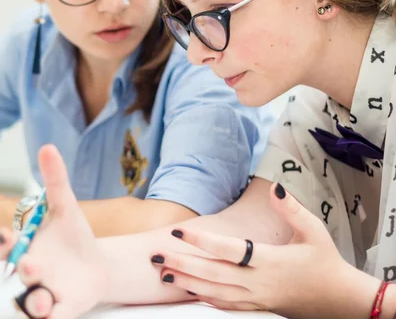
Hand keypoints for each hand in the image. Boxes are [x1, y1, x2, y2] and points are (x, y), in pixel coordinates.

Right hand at [0, 145, 107, 318]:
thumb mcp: (65, 207)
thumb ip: (55, 180)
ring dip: (32, 303)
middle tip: (30, 264)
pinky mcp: (59, 311)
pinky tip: (52, 314)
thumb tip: (48, 146)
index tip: (7, 235)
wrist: (97, 263)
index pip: (0, 250)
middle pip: (13, 276)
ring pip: (28, 303)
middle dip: (20, 271)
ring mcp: (41, 294)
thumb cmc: (73, 237)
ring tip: (43, 300)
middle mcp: (25, 273)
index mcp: (22, 249)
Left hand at [151, 183, 380, 318]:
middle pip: (212, 274)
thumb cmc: (325, 261)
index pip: (228, 249)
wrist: (340, 300)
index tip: (177, 230)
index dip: (201, 240)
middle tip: (155, 255)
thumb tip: (274, 187)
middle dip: (181, 264)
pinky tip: (187, 291)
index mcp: (270, 261)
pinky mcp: (257, 307)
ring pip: (214, 292)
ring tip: (162, 273)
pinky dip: (204, 299)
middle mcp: (259, 282)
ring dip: (186, 283)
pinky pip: (225, 305)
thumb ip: (292, 209)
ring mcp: (256, 298)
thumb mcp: (314, 230)